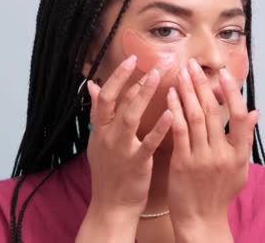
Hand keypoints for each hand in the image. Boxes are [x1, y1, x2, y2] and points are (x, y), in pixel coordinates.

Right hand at [85, 55, 171, 217]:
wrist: (111, 206)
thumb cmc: (109, 172)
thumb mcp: (97, 141)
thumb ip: (99, 114)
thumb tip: (92, 86)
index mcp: (99, 129)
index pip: (106, 96)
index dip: (118, 76)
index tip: (134, 58)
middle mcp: (106, 135)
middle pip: (117, 100)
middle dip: (135, 78)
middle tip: (155, 61)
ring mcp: (120, 149)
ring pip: (130, 116)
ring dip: (144, 94)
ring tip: (159, 76)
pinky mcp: (136, 163)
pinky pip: (147, 142)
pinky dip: (159, 127)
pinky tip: (171, 112)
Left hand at [167, 59, 258, 240]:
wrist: (202, 220)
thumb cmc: (220, 193)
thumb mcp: (240, 168)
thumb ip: (245, 138)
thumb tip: (255, 112)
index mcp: (238, 153)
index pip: (238, 116)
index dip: (231, 92)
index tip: (223, 73)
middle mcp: (222, 154)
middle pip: (213, 111)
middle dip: (202, 84)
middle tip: (193, 64)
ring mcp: (202, 158)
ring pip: (195, 117)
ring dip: (188, 92)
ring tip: (182, 72)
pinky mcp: (182, 163)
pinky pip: (179, 132)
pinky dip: (175, 111)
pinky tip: (171, 95)